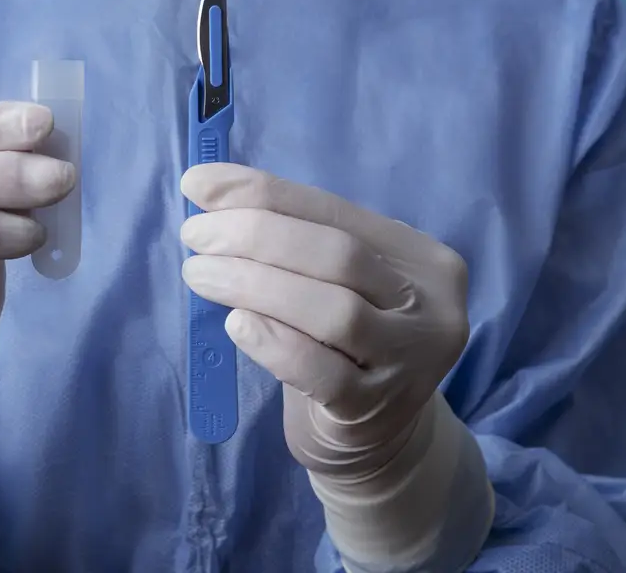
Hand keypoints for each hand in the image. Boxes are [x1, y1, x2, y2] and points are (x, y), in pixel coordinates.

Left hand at [180, 163, 469, 477]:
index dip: (263, 192)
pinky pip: (320, 371)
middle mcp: (430, 305)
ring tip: (199, 274)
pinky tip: (235, 325)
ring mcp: (411, 361)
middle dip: (255, 235)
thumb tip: (209, 191)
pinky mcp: (376, 409)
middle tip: (195, 235)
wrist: (374, 439)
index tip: (199, 184)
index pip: (334, 210)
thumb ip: (288, 242)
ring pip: (333, 310)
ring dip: (254, 283)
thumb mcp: (329, 285)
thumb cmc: (341, 345)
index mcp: (419, 257)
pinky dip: (273, 342)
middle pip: (338, 254)